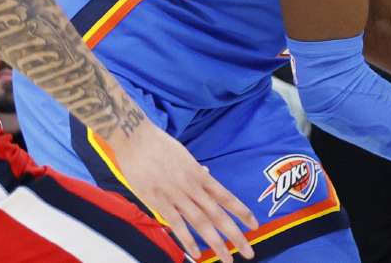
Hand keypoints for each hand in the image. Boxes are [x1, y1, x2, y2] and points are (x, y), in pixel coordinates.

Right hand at [107, 123, 256, 261]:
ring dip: (216, 243)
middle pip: (218, 215)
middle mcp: (192, 187)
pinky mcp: (158, 202)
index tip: (254, 225)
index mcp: (199, 175)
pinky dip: (188, 240)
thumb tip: (207, 173)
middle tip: (249, 252)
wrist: (136, 139)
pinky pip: (177, 224)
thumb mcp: (183, 154)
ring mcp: (176, 195)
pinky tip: (197, 254)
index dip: (242, 212)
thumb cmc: (158, 144)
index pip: (226, 197)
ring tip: (227, 259)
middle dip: (235, 235)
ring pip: (201, 223)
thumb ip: (195, 169)